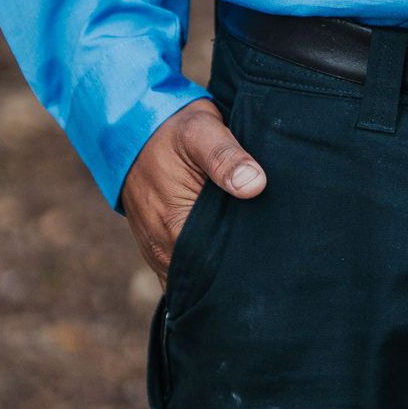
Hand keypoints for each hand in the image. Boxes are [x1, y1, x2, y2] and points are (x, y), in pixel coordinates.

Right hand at [121, 96, 265, 282]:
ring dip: (223, 272)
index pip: (219, 274)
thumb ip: (225, 157)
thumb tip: (255, 185)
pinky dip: (208, 267)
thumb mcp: (201, 131)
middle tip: (274, 258)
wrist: (131, 127)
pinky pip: (188, 270)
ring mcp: (159, 252)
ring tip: (257, 257)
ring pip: (199, 279)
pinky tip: (231, 251)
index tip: (276, 259)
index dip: (248, 268)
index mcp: (175, 229)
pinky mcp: (160, 247)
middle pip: (210, 281)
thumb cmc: (171, 128)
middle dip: (240, 276)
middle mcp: (163, 251)